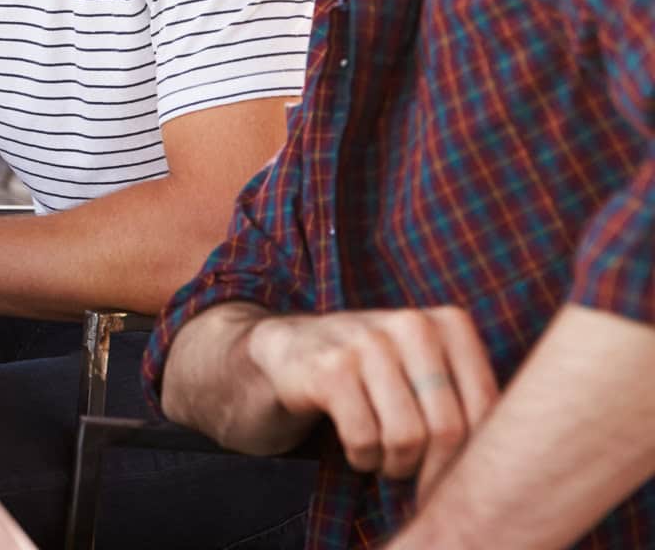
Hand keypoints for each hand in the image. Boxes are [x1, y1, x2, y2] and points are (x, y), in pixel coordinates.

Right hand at [245, 307, 498, 494]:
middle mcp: (411, 323)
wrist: (284, 352)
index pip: (486, 408)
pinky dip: (361, 457)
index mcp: (447, 323)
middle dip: (433, 470)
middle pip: (448, 428)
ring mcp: (366, 341)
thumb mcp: (424, 372)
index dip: (475, 458)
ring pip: (407, 437)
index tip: (458, 482)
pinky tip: (355, 448)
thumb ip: (468, 397)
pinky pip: (364, 438)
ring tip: (385, 461)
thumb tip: (522, 458)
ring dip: (395, 466)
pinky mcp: (329, 366)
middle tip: (415, 478)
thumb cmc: (370, 374)